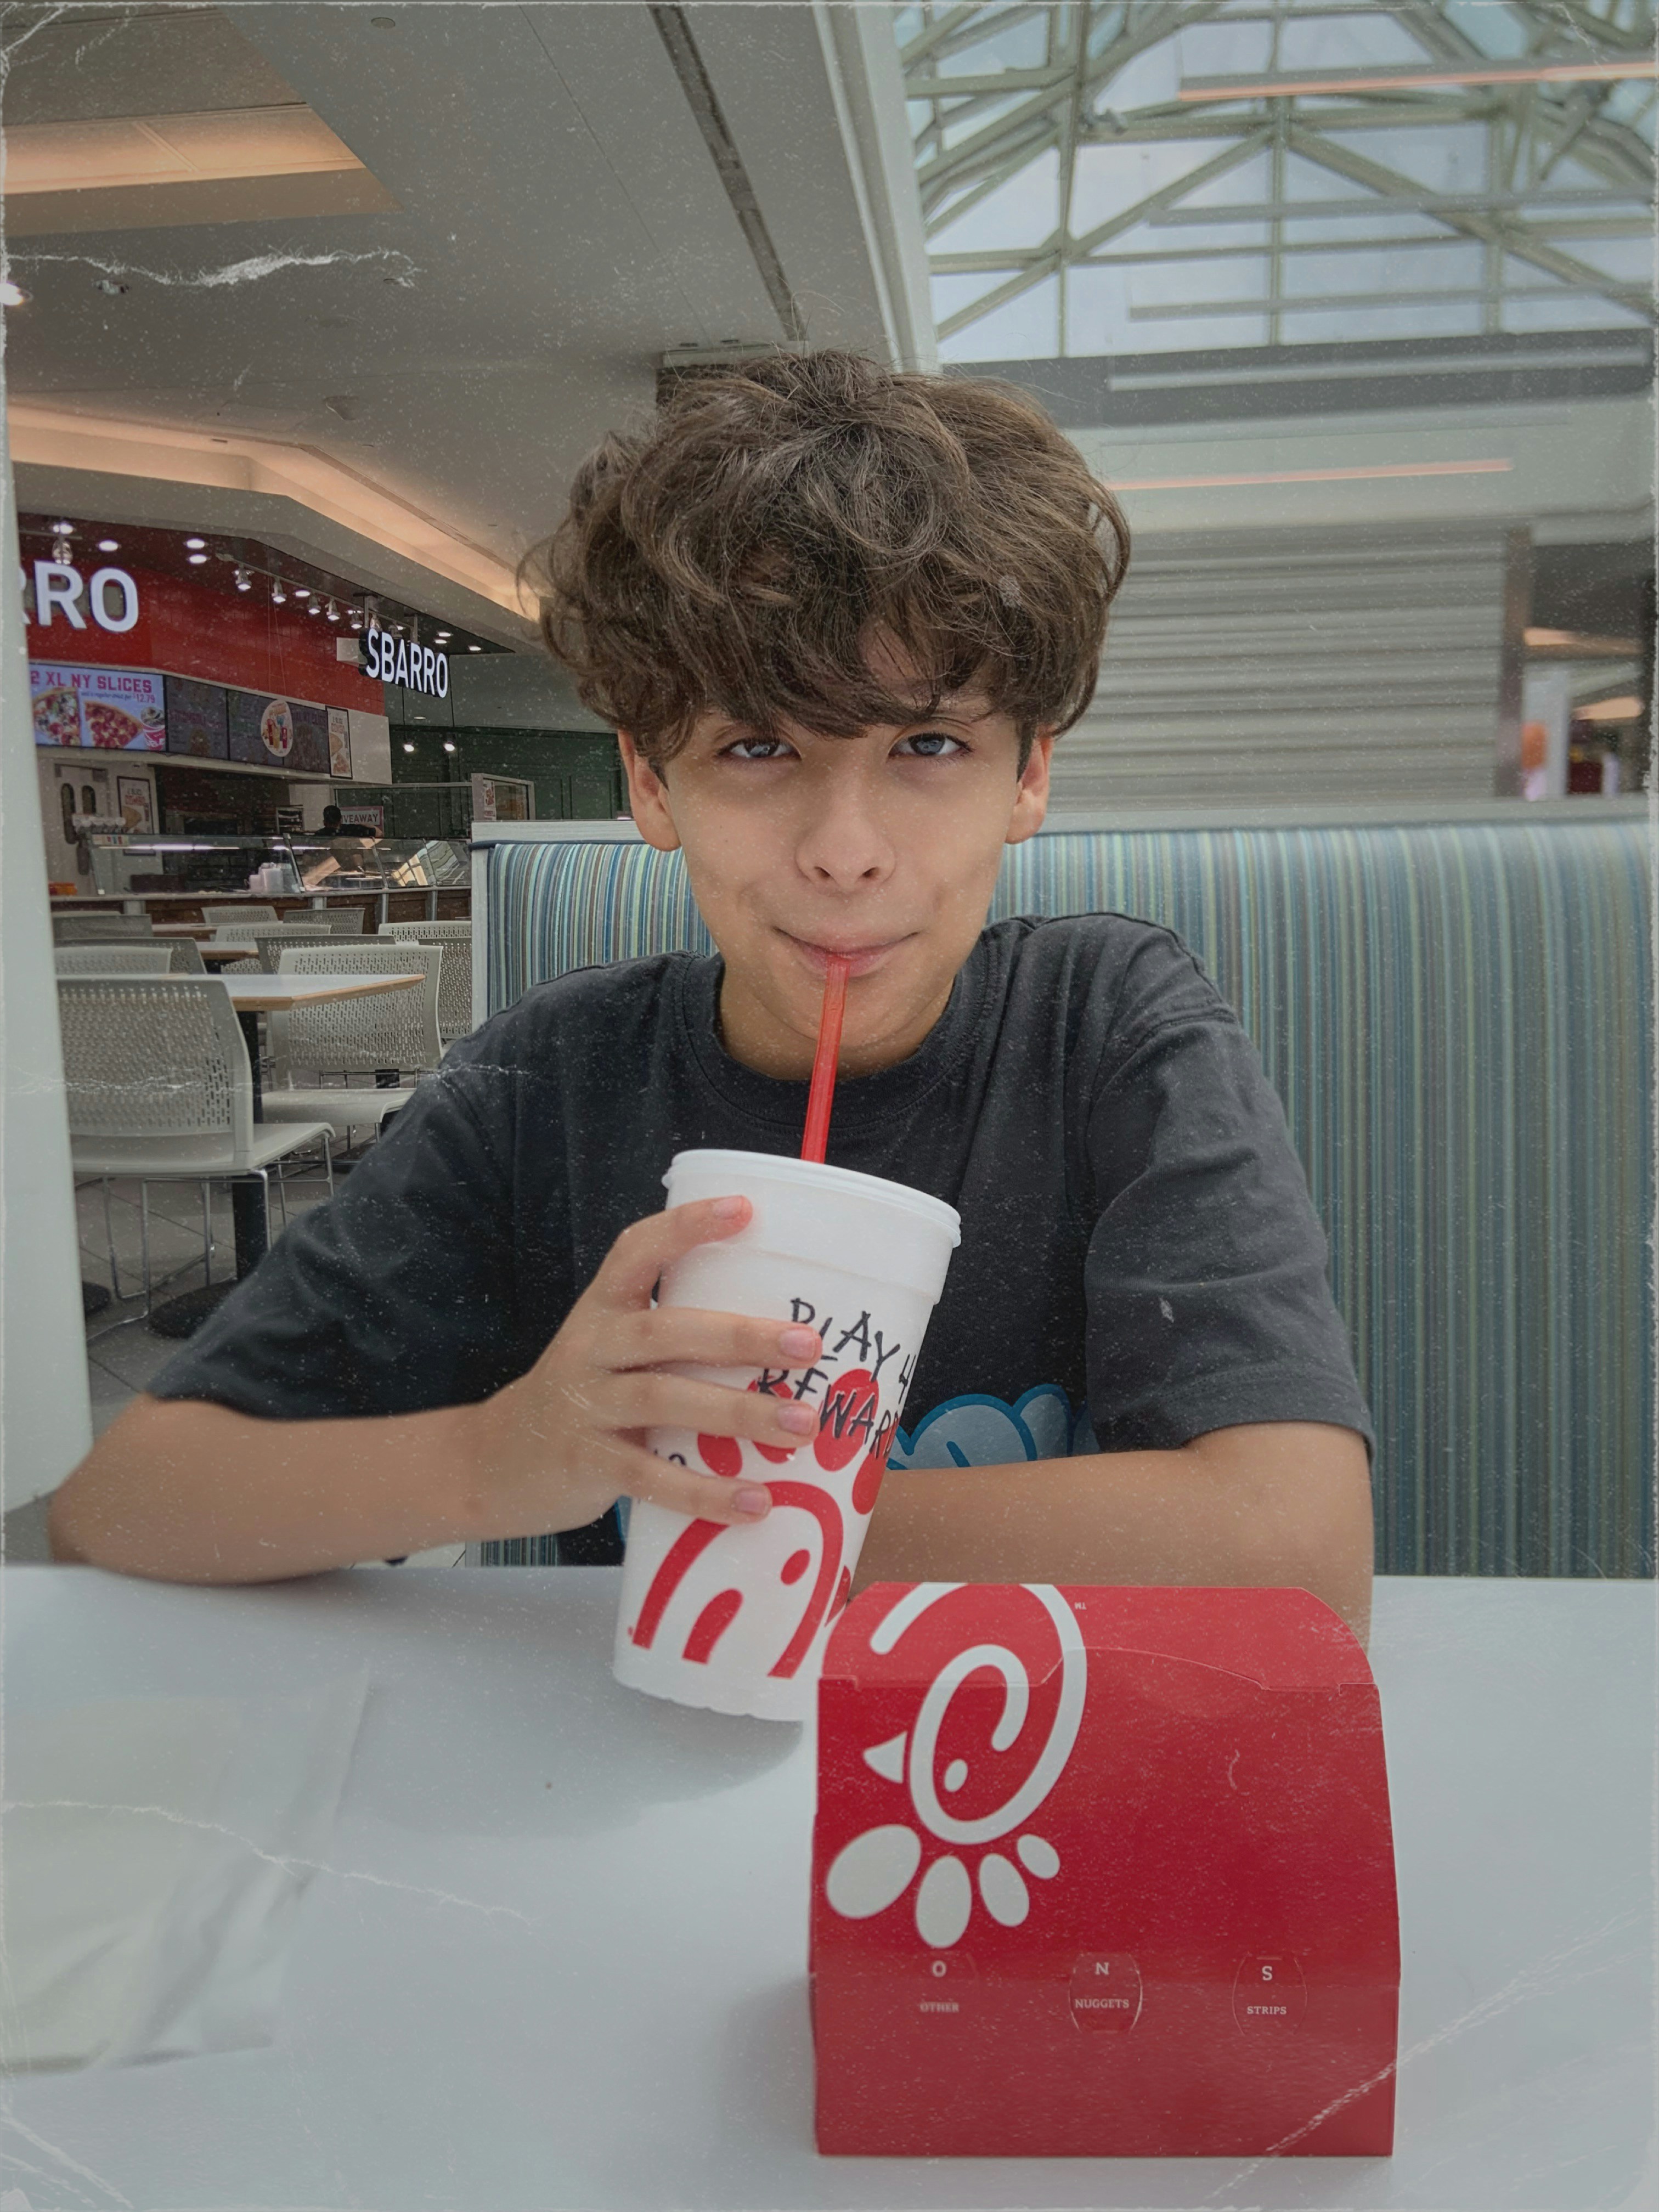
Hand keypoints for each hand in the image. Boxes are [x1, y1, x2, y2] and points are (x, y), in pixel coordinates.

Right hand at [468, 1196, 820, 1539]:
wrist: (498, 1461)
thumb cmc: (588, 1396)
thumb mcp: (615, 1351)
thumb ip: (677, 1339)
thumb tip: (786, 1343)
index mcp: (604, 1309)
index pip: (637, 1251)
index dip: (687, 1227)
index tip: (745, 1209)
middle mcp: (592, 1347)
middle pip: (665, 1330)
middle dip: (739, 1336)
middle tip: (808, 1346)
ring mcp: (586, 1405)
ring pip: (663, 1399)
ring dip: (737, 1413)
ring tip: (800, 1426)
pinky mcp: (585, 1463)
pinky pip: (649, 1477)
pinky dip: (704, 1492)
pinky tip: (756, 1503)